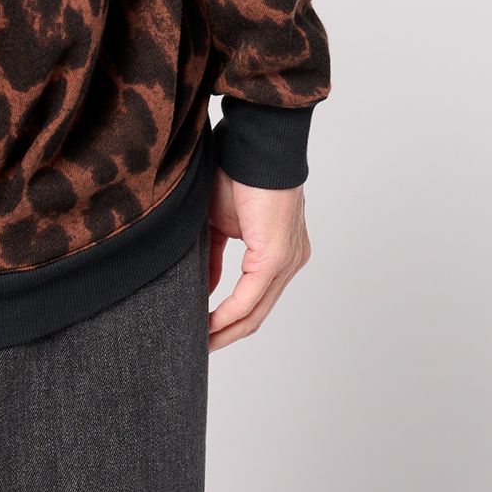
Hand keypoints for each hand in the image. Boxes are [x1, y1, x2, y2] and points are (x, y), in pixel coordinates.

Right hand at [206, 171, 309, 350]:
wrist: (255, 144)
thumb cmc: (237, 171)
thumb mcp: (220, 222)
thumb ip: (215, 256)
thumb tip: (206, 287)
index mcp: (281, 251)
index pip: (257, 297)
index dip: (231, 318)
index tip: (205, 329)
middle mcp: (291, 261)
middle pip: (259, 313)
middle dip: (228, 334)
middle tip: (201, 347)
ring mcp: (287, 261)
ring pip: (257, 311)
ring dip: (226, 330)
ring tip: (201, 342)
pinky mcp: (274, 256)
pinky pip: (250, 296)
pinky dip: (228, 313)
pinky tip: (208, 324)